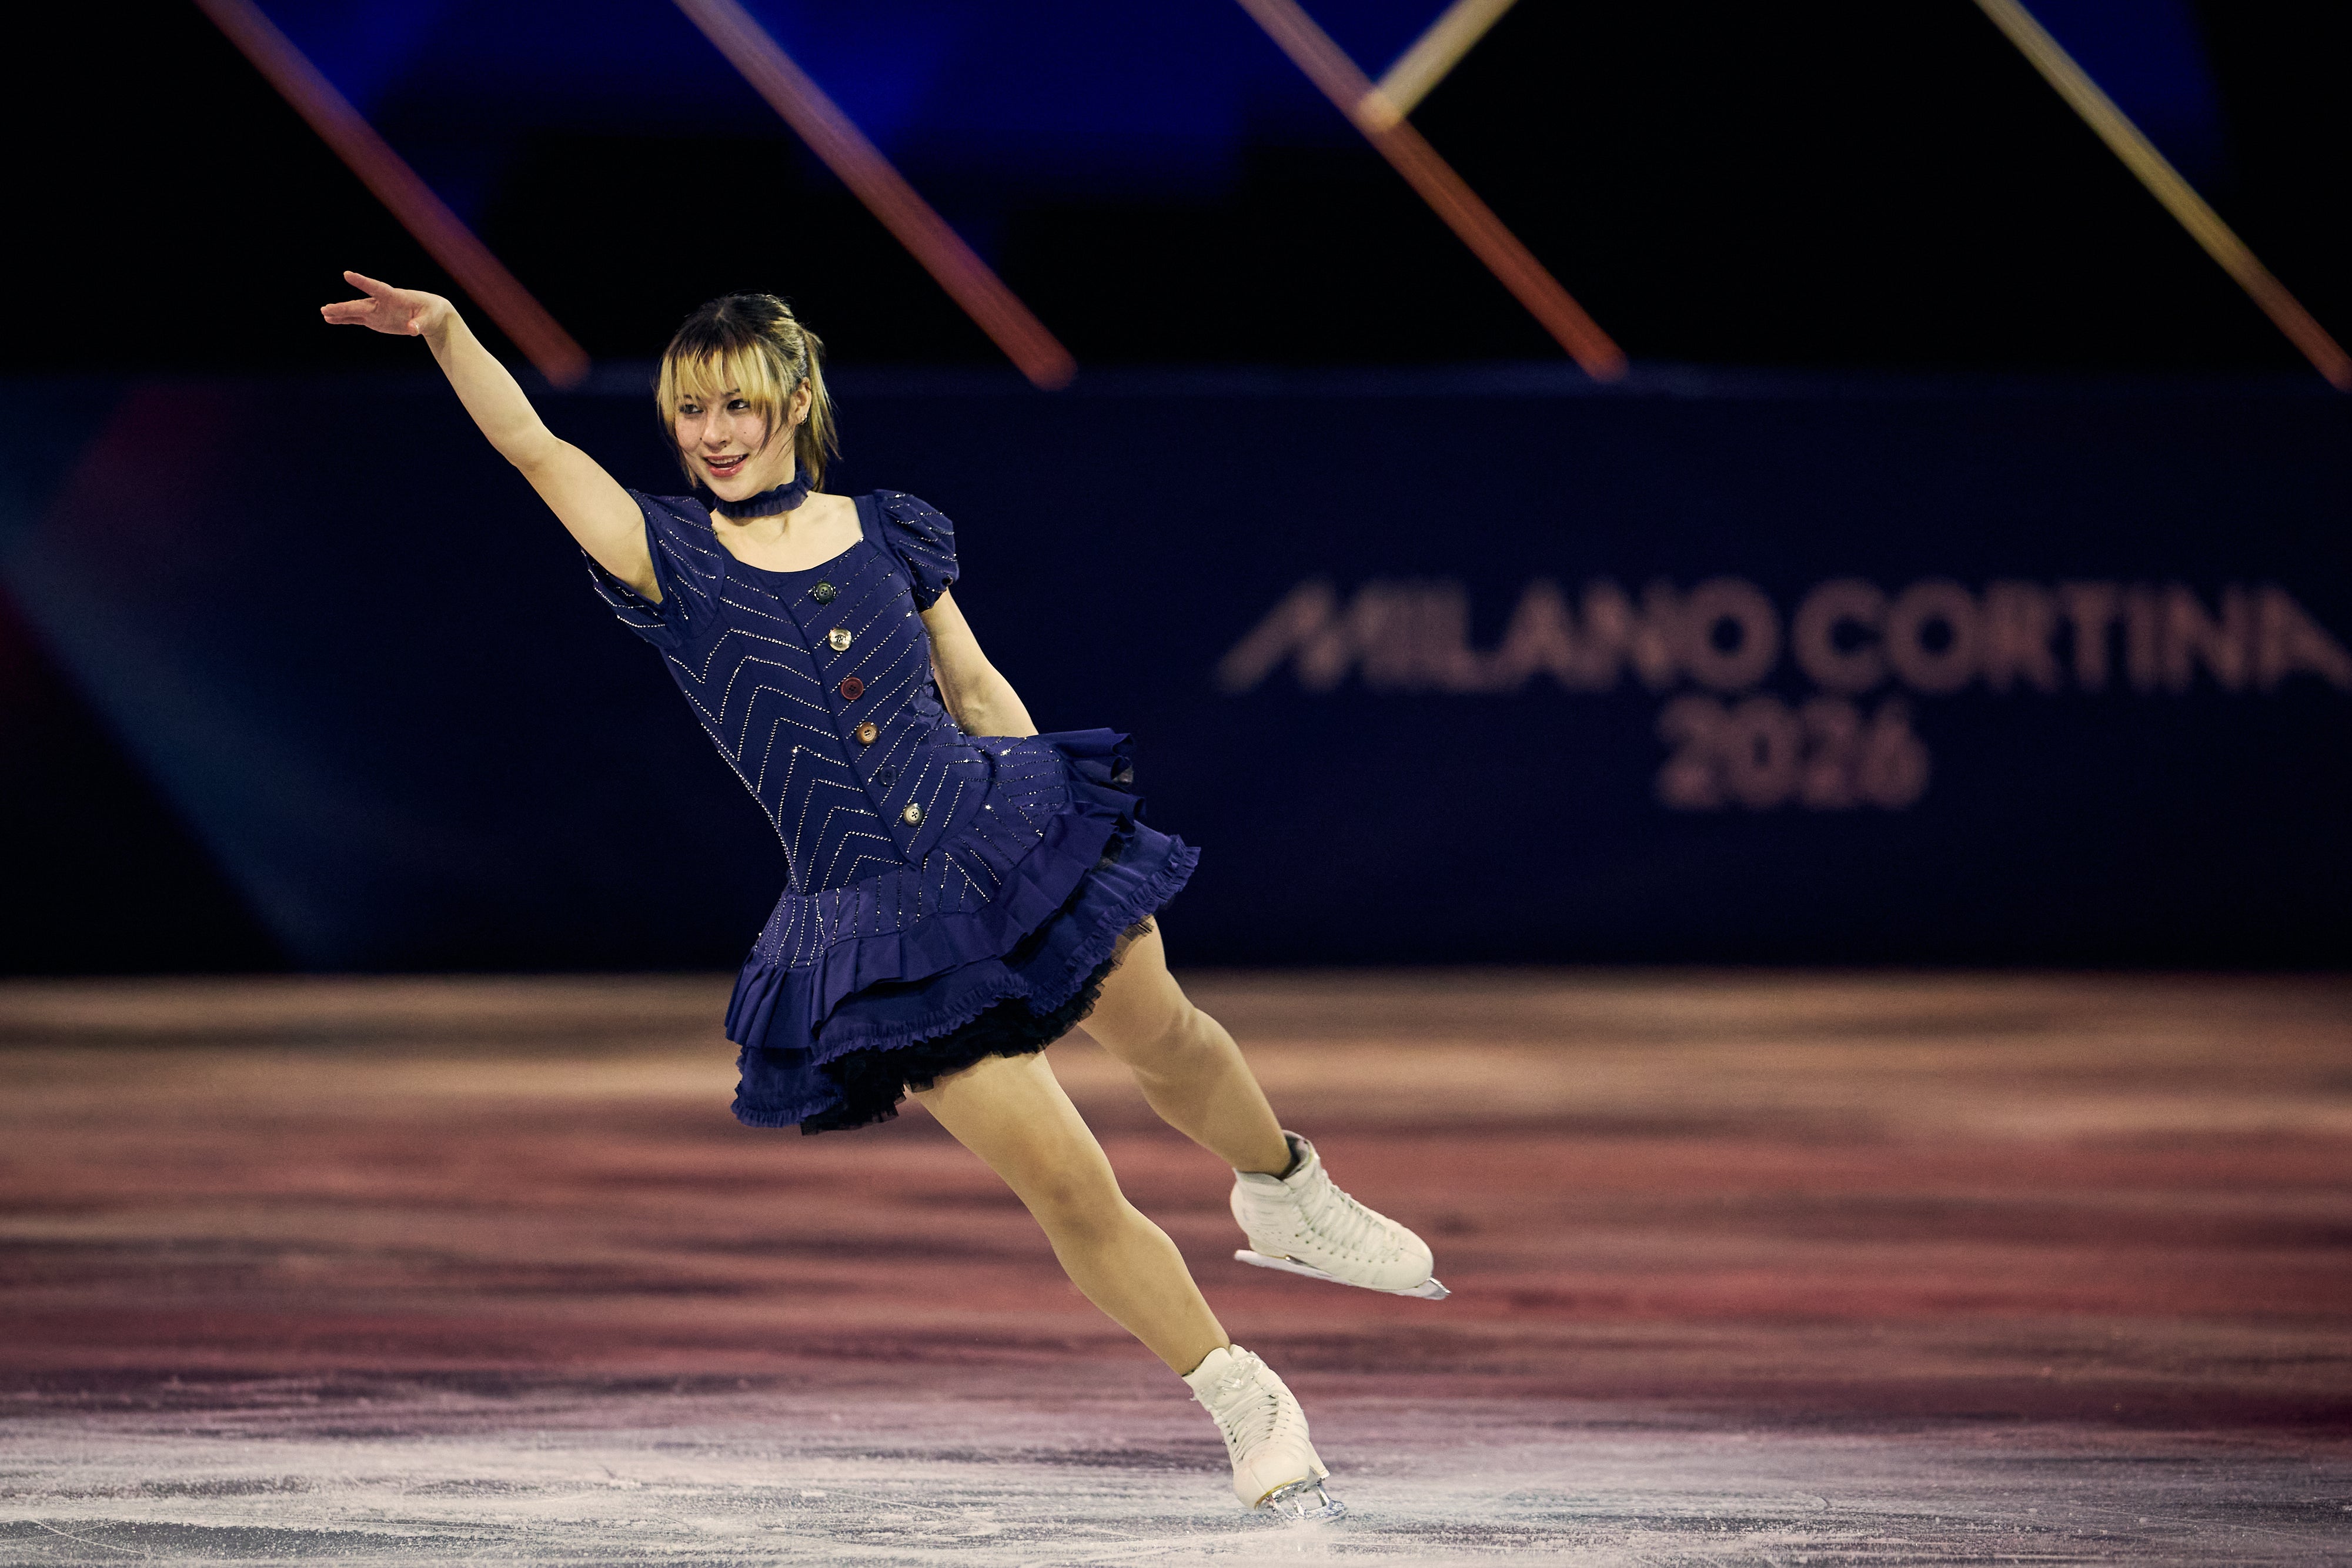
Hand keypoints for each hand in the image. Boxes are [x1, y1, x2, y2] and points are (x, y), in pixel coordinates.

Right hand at [320, 271, 450, 337]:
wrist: (430, 314)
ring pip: (355, 311)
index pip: (376, 287)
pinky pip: (357, 319)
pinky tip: (331, 320)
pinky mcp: (375, 319)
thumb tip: (413, 329)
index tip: (347, 274)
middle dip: (344, 307)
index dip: (362, 281)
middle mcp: (381, 302)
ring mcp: (377, 310)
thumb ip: (420, 323)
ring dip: (340, 312)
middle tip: (327, 309)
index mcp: (395, 296)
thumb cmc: (431, 312)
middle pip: (360, 304)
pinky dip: (344, 319)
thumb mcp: (429, 318)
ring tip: (324, 313)